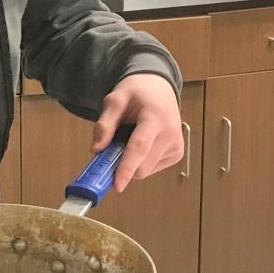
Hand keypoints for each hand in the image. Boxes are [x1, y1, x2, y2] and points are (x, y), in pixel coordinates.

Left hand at [91, 74, 183, 192]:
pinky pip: (152, 167)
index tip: (117, 185)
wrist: (159, 87)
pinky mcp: (177, 153)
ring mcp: (176, 145)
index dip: (126, 168)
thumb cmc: (137, 92)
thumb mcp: (115, 99)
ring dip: (131, 162)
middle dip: (122, 165)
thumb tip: (96, 149)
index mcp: (155, 116)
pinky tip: (142, 142)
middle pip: (142, 166)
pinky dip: (141, 160)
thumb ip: (105, 123)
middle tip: (110, 150)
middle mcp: (170, 133)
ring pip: (145, 170)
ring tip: (130, 138)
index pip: (140, 147)